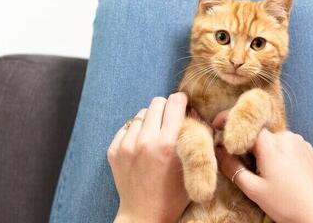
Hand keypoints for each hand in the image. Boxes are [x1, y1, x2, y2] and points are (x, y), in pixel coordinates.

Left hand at [107, 93, 189, 222]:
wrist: (145, 215)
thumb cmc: (175, 194)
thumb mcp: (194, 165)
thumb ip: (199, 136)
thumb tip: (195, 113)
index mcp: (168, 143)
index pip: (174, 102)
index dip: (182, 100)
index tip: (184, 105)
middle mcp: (145, 141)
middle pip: (157, 102)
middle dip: (166, 109)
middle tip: (171, 122)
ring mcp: (126, 145)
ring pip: (141, 114)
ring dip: (151, 121)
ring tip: (155, 137)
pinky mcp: (113, 150)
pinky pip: (127, 127)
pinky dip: (136, 132)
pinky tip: (142, 147)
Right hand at [213, 112, 312, 222]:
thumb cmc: (287, 204)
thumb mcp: (254, 189)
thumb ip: (233, 168)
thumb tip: (218, 151)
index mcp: (271, 144)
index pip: (246, 124)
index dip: (229, 123)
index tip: (215, 125)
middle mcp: (287, 137)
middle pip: (259, 133)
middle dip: (248, 144)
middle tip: (241, 163)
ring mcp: (300, 142)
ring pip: (273, 140)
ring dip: (264, 150)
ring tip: (265, 174)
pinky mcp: (309, 150)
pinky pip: (287, 145)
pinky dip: (278, 153)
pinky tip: (280, 174)